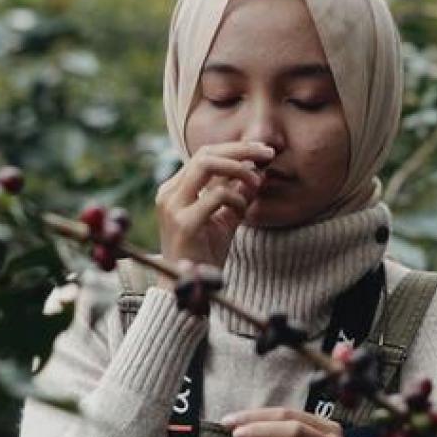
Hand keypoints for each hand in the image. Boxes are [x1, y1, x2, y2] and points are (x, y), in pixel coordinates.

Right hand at [156, 141, 273, 267]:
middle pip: (205, 153)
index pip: (204, 155)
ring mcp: (173, 207)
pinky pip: (216, 195)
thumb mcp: (225, 218)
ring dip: (239, 168)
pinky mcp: (184, 223)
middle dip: (240, 149)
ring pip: (206, 165)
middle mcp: (169, 193)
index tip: (262, 151)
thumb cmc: (205, 253)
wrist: (188, 287)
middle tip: (268, 153)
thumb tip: (258, 170)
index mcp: (175, 189)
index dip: (235, 149)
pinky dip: (237, 198)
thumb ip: (238, 194)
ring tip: (257, 181)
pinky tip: (243, 211)